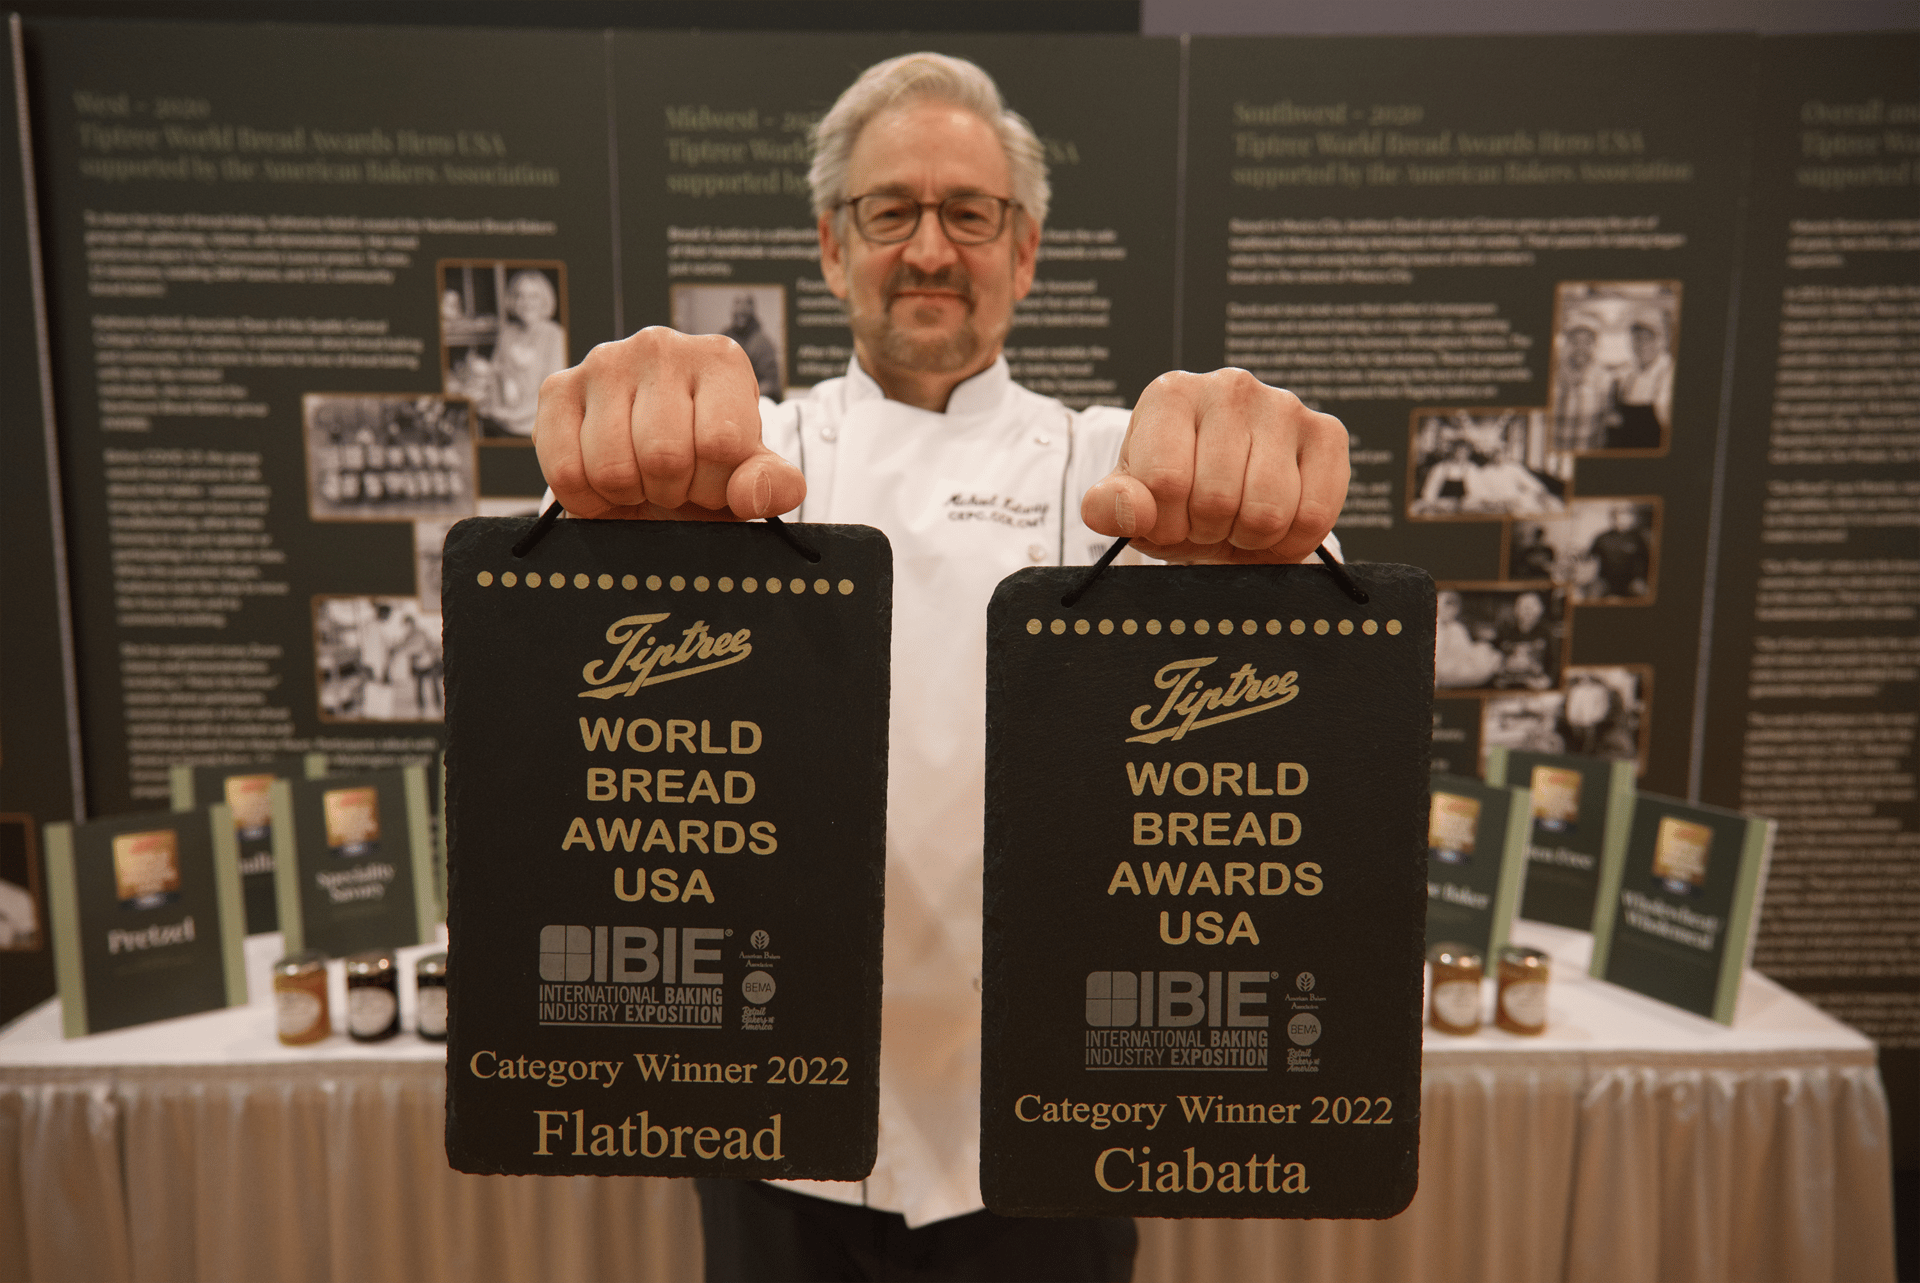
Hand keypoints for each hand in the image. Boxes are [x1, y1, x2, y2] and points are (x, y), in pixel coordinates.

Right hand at [533, 327, 805, 520]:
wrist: (651, 461)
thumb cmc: (705, 462)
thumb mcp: (748, 475)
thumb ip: (769, 484)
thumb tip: (754, 494)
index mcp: (721, 359)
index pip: (721, 443)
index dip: (716, 484)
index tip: (711, 480)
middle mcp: (661, 346)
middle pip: (664, 457)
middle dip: (671, 490)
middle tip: (673, 483)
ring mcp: (604, 362)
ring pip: (612, 469)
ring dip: (629, 494)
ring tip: (641, 478)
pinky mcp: (557, 388)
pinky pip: (566, 472)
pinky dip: (587, 498)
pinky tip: (605, 482)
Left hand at [1081, 369, 1348, 563]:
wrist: (1220, 499)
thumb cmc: (1174, 495)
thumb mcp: (1131, 504)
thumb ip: (1112, 507)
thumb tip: (1128, 508)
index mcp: (1170, 395)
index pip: (1165, 482)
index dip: (1165, 523)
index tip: (1168, 519)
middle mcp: (1229, 387)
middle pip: (1218, 499)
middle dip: (1208, 530)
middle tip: (1206, 521)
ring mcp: (1283, 405)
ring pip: (1267, 511)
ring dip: (1249, 536)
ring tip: (1236, 520)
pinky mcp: (1327, 432)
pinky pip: (1314, 514)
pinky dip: (1291, 540)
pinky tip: (1274, 524)